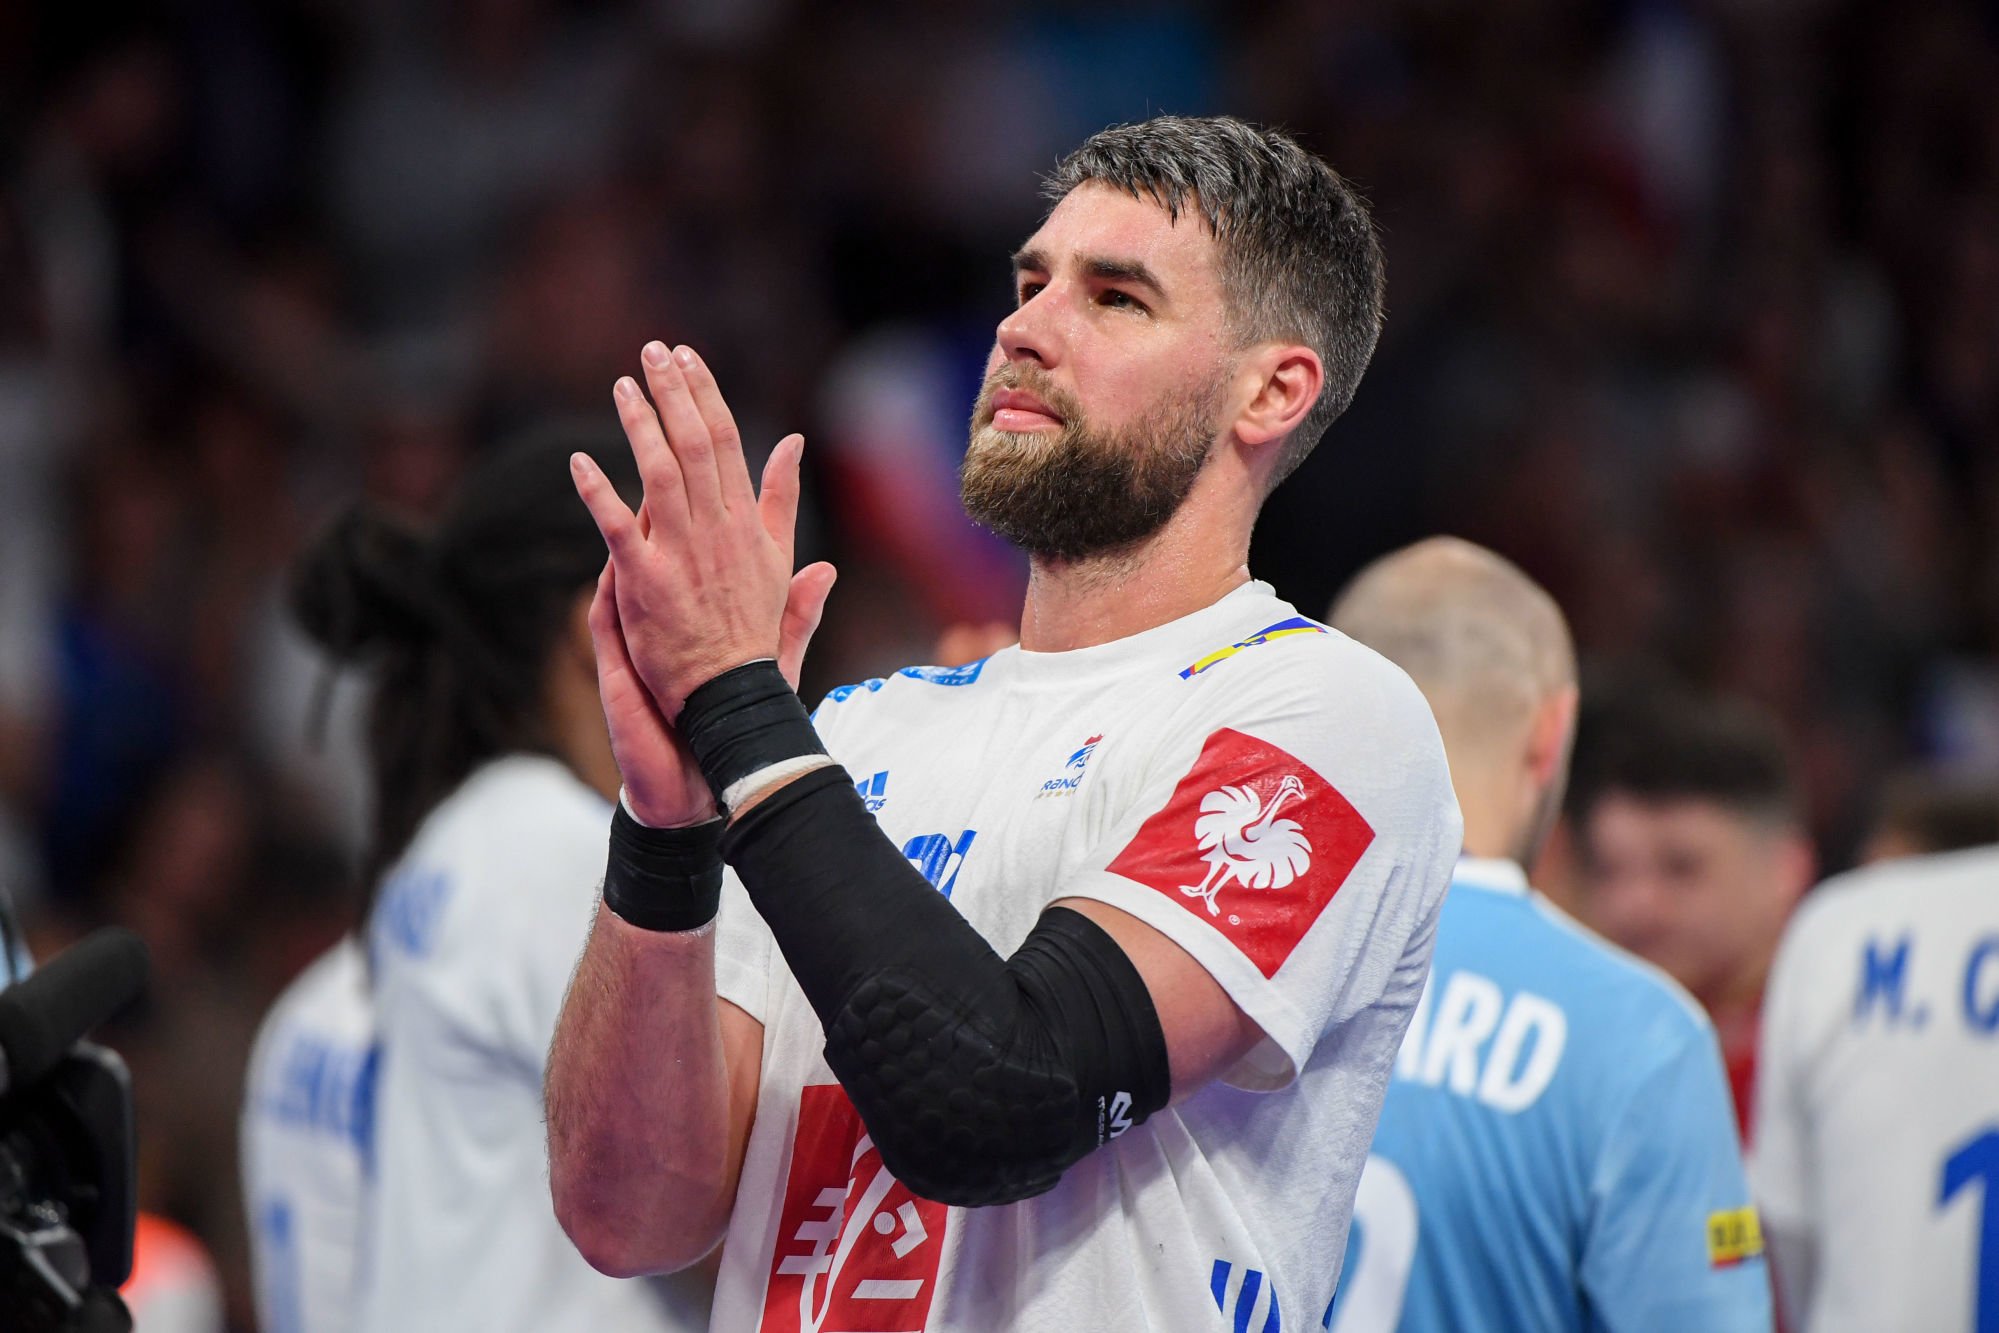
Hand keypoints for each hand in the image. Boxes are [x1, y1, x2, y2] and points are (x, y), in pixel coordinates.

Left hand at [573, 342, 817, 718]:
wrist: (733, 692)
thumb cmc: (754, 631)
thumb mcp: (779, 558)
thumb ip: (783, 498)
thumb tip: (793, 443)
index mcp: (748, 522)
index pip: (728, 441)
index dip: (705, 394)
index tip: (687, 359)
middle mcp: (718, 530)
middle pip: (696, 444)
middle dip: (673, 393)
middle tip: (652, 352)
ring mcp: (682, 554)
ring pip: (661, 473)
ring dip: (640, 425)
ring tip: (622, 386)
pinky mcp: (646, 581)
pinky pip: (617, 525)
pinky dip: (597, 490)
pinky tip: (578, 461)